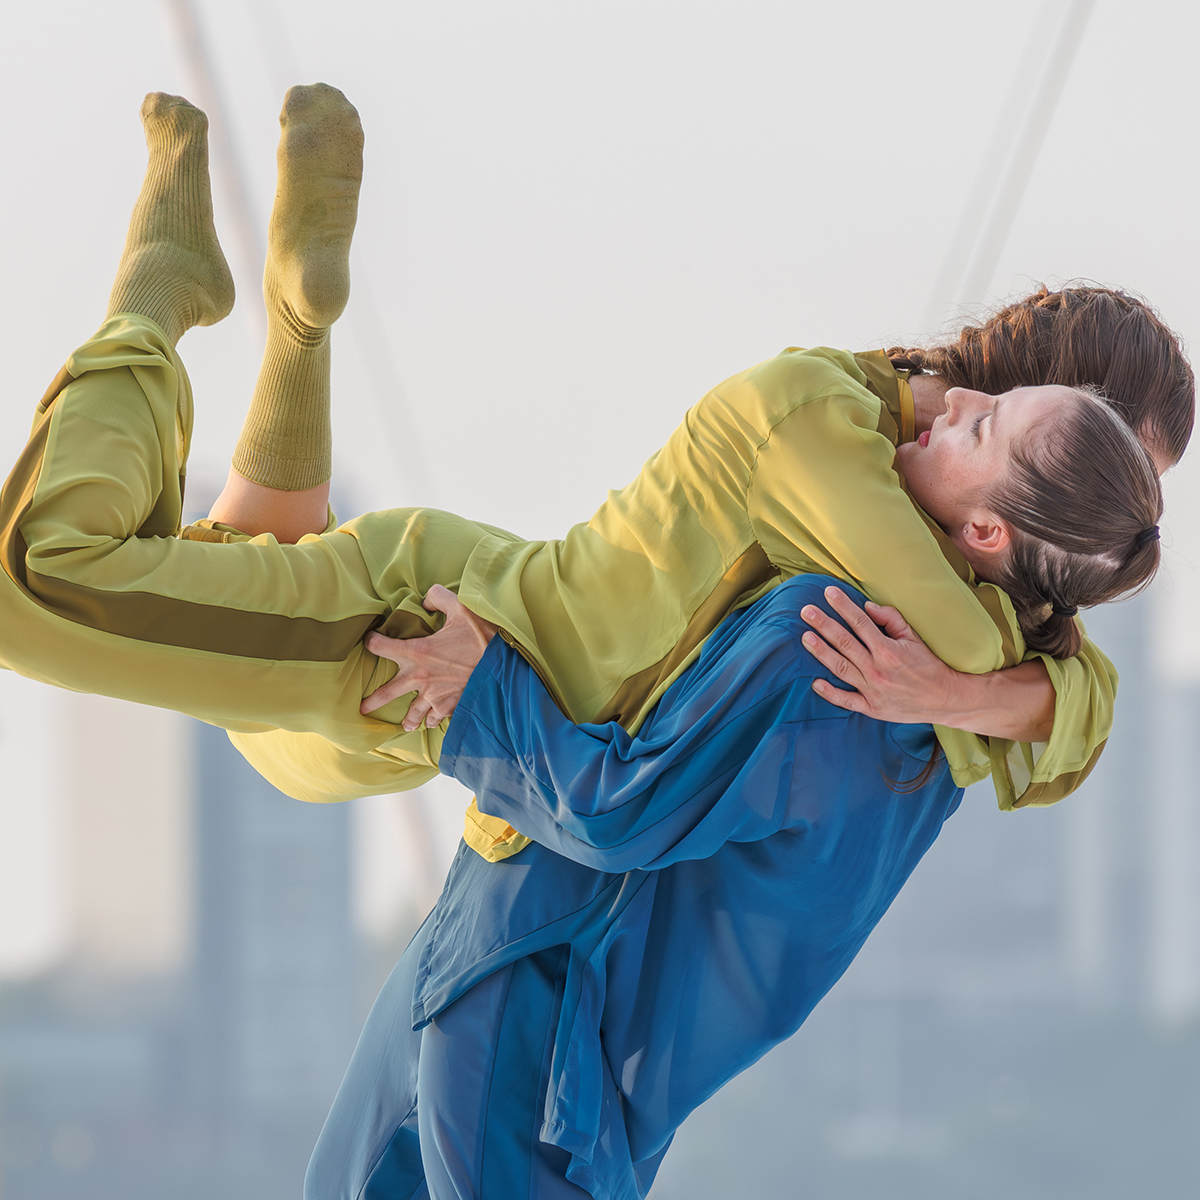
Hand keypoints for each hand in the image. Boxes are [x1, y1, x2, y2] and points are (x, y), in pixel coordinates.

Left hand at [360, 585, 497, 729]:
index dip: (371, 641)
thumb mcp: (460, 607)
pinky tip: (433, 722)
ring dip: (407, 719)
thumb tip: (426, 599)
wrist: (503, 665)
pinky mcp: (450, 707)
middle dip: (372, 701)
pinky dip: (434, 720)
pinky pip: (436, 718)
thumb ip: (438, 597)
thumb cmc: (482, 636)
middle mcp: (420, 678)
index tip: (369, 639)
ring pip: (413, 713)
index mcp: (417, 652)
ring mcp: (434, 696)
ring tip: (404, 725)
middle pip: (386, 693)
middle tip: (362, 708)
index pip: (380, 647)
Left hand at [800, 586, 959, 724]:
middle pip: (844, 643)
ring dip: (821, 652)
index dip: (843, 606)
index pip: (860, 622)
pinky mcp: (872, 708)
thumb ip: (891, 620)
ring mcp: (873, 690)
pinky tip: (814, 683)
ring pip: (840, 668)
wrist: (945, 699)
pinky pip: (847, 701)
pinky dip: (830, 694)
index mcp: (888, 650)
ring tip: (805, 637)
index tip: (828, 593)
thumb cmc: (928, 665)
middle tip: (806, 611)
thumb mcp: (914, 638)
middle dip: (823, 625)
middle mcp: (877, 669)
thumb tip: (867, 607)